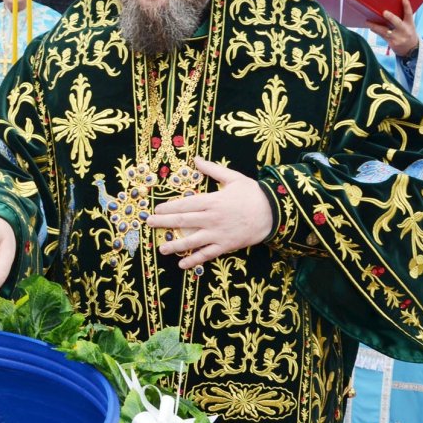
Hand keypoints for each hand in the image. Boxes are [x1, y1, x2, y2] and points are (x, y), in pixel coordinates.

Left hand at [146, 158, 272, 269]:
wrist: (273, 212)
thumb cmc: (253, 193)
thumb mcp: (233, 178)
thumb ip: (212, 169)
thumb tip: (196, 159)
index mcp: (212, 200)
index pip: (185, 204)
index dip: (168, 207)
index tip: (156, 209)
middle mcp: (211, 218)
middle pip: (183, 221)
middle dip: (164, 223)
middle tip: (149, 224)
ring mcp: (218, 233)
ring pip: (192, 240)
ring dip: (175, 244)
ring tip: (161, 249)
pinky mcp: (226, 245)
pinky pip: (207, 254)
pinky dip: (195, 260)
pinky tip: (183, 264)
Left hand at [367, 0, 419, 57]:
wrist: (411, 49)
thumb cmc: (407, 33)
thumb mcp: (409, 25)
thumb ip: (402, 18)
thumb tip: (389, 7)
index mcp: (409, 24)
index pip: (409, 14)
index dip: (407, 6)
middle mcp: (404, 31)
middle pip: (397, 23)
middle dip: (391, 17)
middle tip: (384, 12)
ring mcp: (398, 37)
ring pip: (385, 31)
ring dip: (375, 26)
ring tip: (367, 21)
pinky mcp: (392, 43)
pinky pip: (382, 35)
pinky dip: (376, 30)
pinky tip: (371, 27)